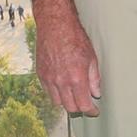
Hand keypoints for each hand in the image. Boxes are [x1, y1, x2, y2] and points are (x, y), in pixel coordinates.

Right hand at [30, 0, 100, 115]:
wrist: (55, 25)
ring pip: (57, 102)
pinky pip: (48, 92)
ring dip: (66, 102)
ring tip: (73, 96)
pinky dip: (56, 93)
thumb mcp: (91, 58)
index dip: (90, 111)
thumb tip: (96, 93)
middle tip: (85, 104)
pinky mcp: (41, 74)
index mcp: (76, 78)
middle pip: (70, 107)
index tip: (94, 111)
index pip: (83, 105)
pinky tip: (62, 87)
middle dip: (79, 108)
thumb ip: (94, 79)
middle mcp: (61, 81)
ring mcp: (49, 79)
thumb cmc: (74, 38)